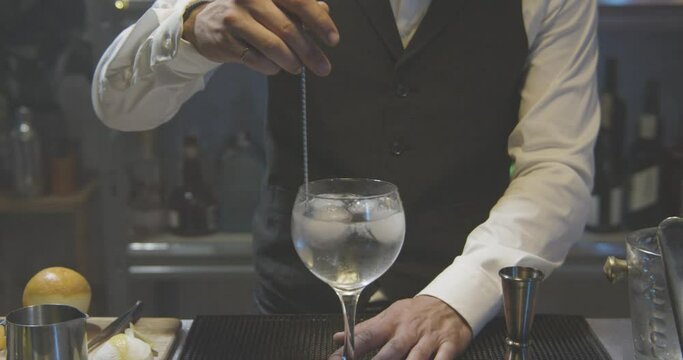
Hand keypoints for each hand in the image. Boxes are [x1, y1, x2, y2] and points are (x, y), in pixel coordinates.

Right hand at [182, 0, 337, 75]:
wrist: (205, 24)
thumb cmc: (248, 14)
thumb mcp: (273, 5)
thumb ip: (297, 7)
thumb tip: (325, 10)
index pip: (299, 2)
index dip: (319, 21)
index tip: (333, 40)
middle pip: (288, 28)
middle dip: (310, 51)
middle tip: (323, 68)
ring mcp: (236, 18)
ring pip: (273, 46)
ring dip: (291, 62)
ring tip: (297, 68)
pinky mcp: (226, 40)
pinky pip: (257, 60)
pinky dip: (271, 67)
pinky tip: (275, 67)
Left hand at [330, 296, 472, 359]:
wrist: (450, 302)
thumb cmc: (416, 313)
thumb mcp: (390, 316)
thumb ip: (365, 329)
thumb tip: (338, 338)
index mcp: (391, 323)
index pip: (366, 336)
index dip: (350, 349)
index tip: (336, 359)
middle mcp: (408, 331)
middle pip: (391, 350)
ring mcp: (429, 339)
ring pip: (416, 358)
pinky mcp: (449, 345)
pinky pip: (443, 358)